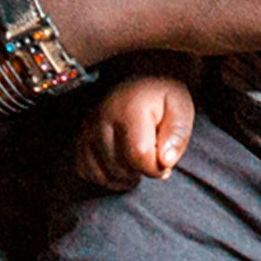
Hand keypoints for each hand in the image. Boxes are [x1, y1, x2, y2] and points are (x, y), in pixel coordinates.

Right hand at [75, 75, 194, 190]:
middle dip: (141, 172)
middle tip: (152, 159)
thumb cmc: (162, 98)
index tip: (166, 163)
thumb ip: (177, 135)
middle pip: (120, 168)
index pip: (139, 155)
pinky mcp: (80, 138)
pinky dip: (105, 176)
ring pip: (102, 174)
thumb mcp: (181, 108)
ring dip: (123, 178)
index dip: (156, 168)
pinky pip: (86, 171)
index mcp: (129, 110)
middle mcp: (101, 119)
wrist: (140, 82)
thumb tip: (165, 162)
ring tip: (138, 164)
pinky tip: (121, 166)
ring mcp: (87, 129)